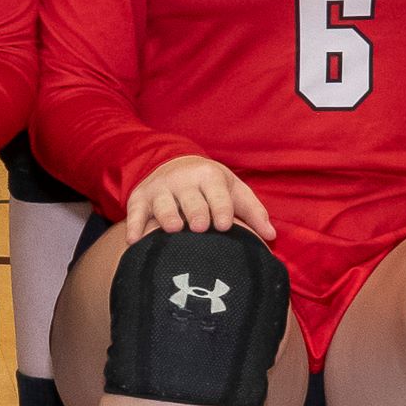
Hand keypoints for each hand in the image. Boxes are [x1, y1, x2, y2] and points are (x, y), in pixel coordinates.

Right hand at [120, 154, 271, 243]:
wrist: (175, 164)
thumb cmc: (211, 187)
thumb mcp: (234, 190)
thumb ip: (253, 212)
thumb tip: (271, 235)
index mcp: (209, 177)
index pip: (217, 194)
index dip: (220, 208)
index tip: (224, 225)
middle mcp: (183, 181)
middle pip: (190, 198)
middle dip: (195, 211)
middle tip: (199, 227)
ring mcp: (160, 189)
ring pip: (162, 203)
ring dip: (166, 215)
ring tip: (172, 229)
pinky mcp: (139, 198)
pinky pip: (135, 212)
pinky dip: (134, 225)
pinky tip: (134, 240)